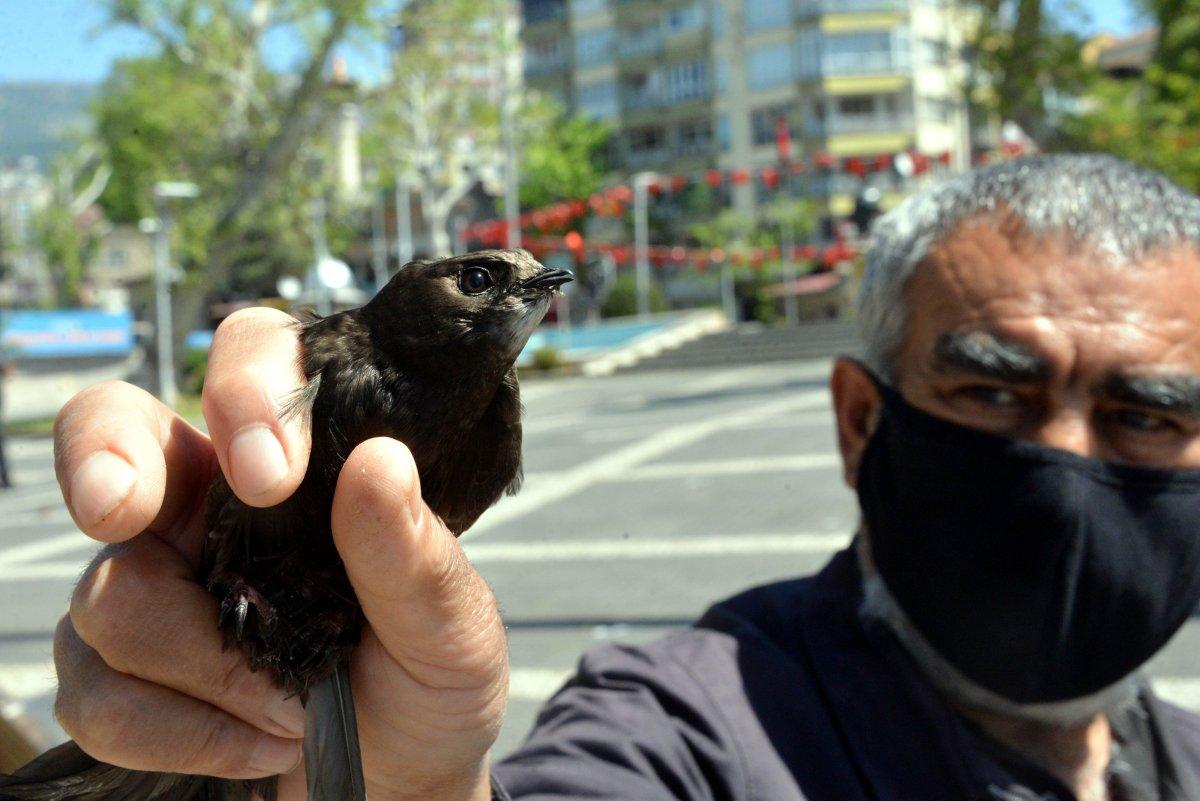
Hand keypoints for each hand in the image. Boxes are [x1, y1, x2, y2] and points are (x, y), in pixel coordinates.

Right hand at [51, 308, 506, 800]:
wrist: (400, 787)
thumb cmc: (430, 688)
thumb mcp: (454, 629)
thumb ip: (415, 556)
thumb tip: (379, 460)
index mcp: (301, 468)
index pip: (251, 361)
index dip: (243, 389)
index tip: (274, 477)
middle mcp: (212, 509)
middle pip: (111, 428)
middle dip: (106, 462)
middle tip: (125, 511)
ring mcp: (155, 587)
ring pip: (112, 594)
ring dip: (211, 669)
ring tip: (295, 707)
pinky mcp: (119, 677)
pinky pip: (94, 693)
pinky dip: (182, 733)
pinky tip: (258, 745)